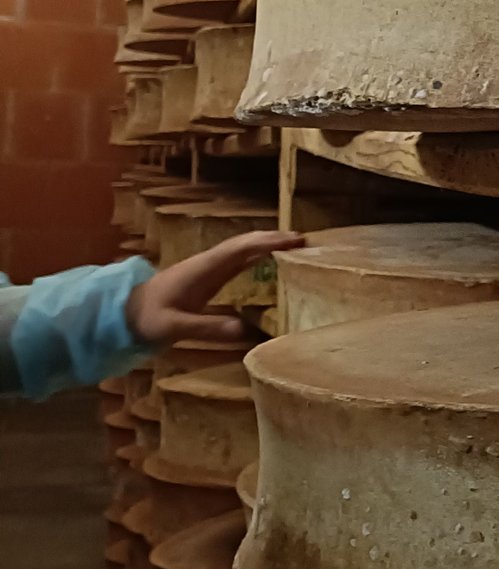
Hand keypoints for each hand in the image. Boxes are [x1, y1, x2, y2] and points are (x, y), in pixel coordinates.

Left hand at [125, 230, 304, 348]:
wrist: (123, 313)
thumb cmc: (147, 319)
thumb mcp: (175, 327)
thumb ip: (207, 327)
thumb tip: (245, 329)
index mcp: (204, 269)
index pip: (241, 249)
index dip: (268, 243)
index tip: (295, 241)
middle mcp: (208, 263)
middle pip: (245, 243)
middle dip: (273, 239)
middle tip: (304, 240)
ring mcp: (207, 268)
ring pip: (242, 249)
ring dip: (266, 245)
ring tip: (294, 246)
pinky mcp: (207, 277)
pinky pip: (237, 260)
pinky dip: (256, 255)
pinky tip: (267, 260)